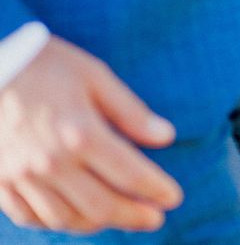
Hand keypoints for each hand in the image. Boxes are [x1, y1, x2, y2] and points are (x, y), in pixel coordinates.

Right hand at [0, 37, 183, 234]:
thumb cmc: (49, 65)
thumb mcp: (96, 77)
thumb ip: (132, 112)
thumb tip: (167, 136)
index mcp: (80, 134)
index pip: (129, 174)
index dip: (156, 190)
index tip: (174, 198)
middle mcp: (51, 163)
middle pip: (101, 206)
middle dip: (133, 216)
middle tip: (156, 219)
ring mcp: (21, 177)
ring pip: (66, 219)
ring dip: (99, 223)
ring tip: (122, 216)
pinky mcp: (0, 182)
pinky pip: (32, 217)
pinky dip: (60, 222)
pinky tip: (78, 215)